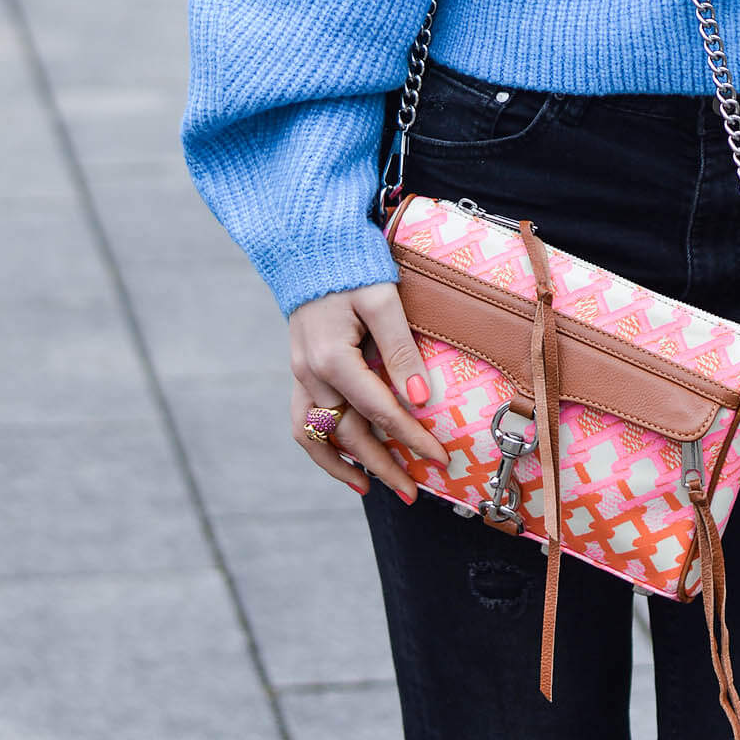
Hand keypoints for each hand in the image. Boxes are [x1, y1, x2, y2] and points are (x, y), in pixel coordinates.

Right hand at [289, 281, 448, 501]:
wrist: (312, 246)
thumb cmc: (353, 267)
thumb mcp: (383, 299)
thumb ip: (400, 349)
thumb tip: (421, 397)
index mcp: (333, 357)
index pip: (380, 410)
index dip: (412, 437)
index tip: (440, 456)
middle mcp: (311, 373)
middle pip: (350, 434)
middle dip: (384, 466)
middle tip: (413, 492)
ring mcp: (300, 376)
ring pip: (319, 437)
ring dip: (348, 466)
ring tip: (377, 488)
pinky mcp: (299, 373)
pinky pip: (303, 423)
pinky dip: (322, 450)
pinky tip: (347, 464)